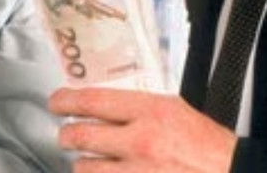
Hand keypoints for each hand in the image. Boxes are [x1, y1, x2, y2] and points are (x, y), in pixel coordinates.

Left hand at [50, 87, 236, 172]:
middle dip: (67, 135)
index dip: (67, 100)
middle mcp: (140, 142)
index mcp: (151, 112)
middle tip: (66, 135)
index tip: (57, 102)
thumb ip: (141, 107)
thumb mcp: (176, 111)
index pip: (93, 100)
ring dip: (83, 164)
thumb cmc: (208, 147)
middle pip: (80, 135)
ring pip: (85, 167)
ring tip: (88, 161)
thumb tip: (108, 105)